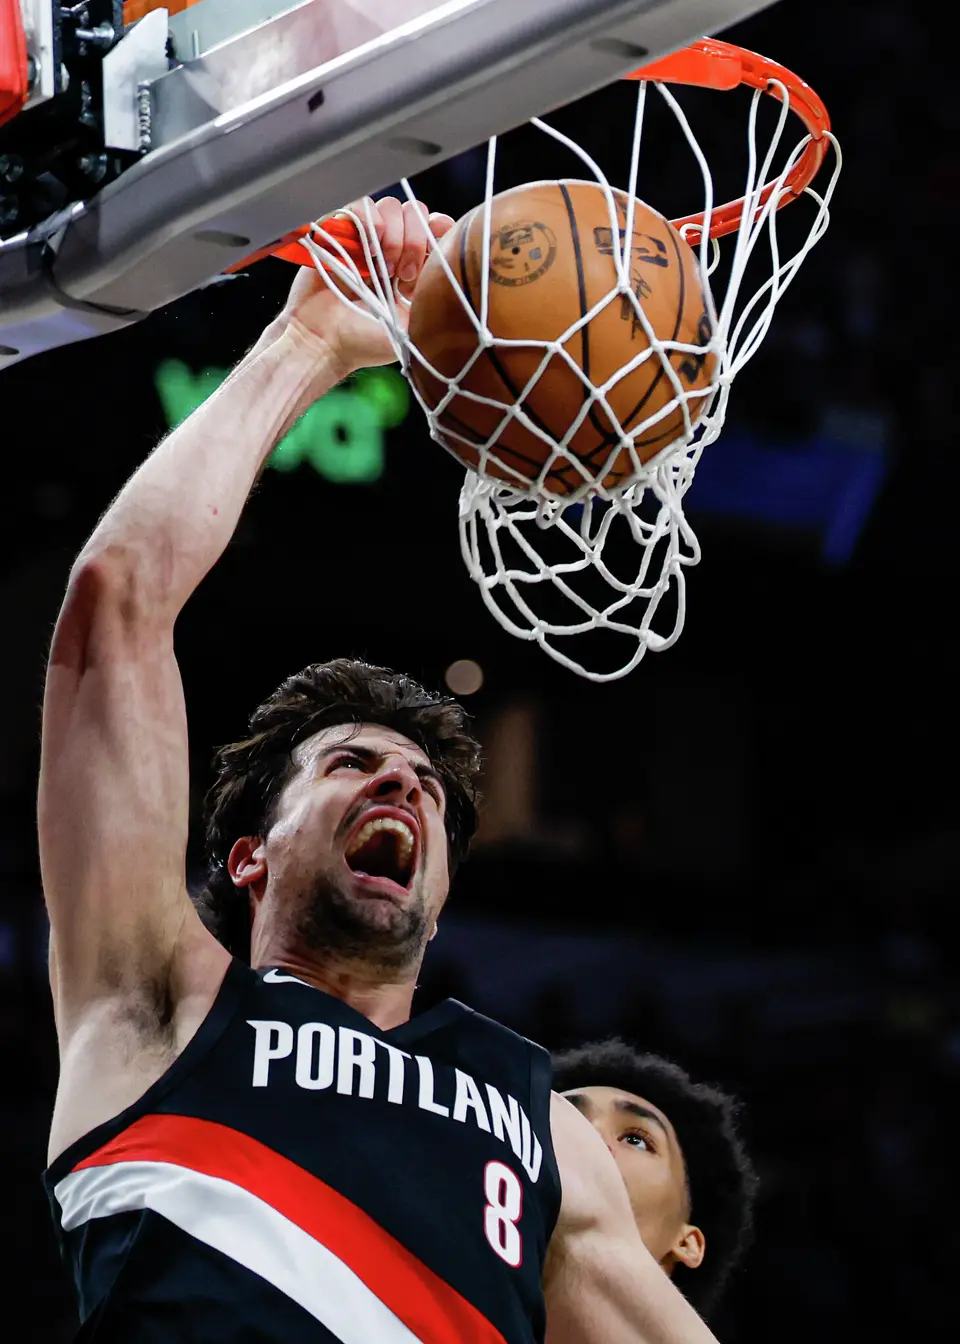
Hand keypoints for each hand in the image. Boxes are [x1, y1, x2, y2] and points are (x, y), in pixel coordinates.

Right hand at [270, 196, 454, 381]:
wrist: (322, 341)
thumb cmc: (364, 341)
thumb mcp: (412, 328)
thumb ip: (433, 300)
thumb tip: (453, 273)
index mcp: (412, 265)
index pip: (436, 226)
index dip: (439, 231)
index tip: (435, 254)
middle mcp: (390, 247)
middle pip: (416, 210)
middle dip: (415, 240)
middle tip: (403, 275)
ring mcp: (364, 237)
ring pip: (391, 205)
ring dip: (393, 235)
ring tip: (382, 269)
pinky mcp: (339, 230)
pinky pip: (360, 205)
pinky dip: (368, 223)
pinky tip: (366, 253)